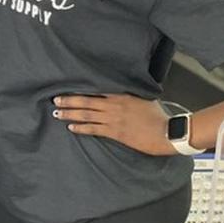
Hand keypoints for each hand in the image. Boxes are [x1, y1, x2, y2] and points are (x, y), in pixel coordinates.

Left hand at [53, 93, 175, 155]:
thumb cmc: (158, 116)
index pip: (95, 91)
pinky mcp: (116, 132)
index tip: (66, 90)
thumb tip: (119, 93)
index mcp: (120, 95)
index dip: (79, 91)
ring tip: (58, 113)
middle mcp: (114, 105)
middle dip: (69, 101)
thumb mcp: (143, 99)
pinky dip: (81, 128)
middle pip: (86, 101)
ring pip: (87, 115)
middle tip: (55, 100)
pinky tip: (71, 127)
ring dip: (70, 114)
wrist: (168, 132)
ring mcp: (114, 119)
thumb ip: (128, 95)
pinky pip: (94, 129)